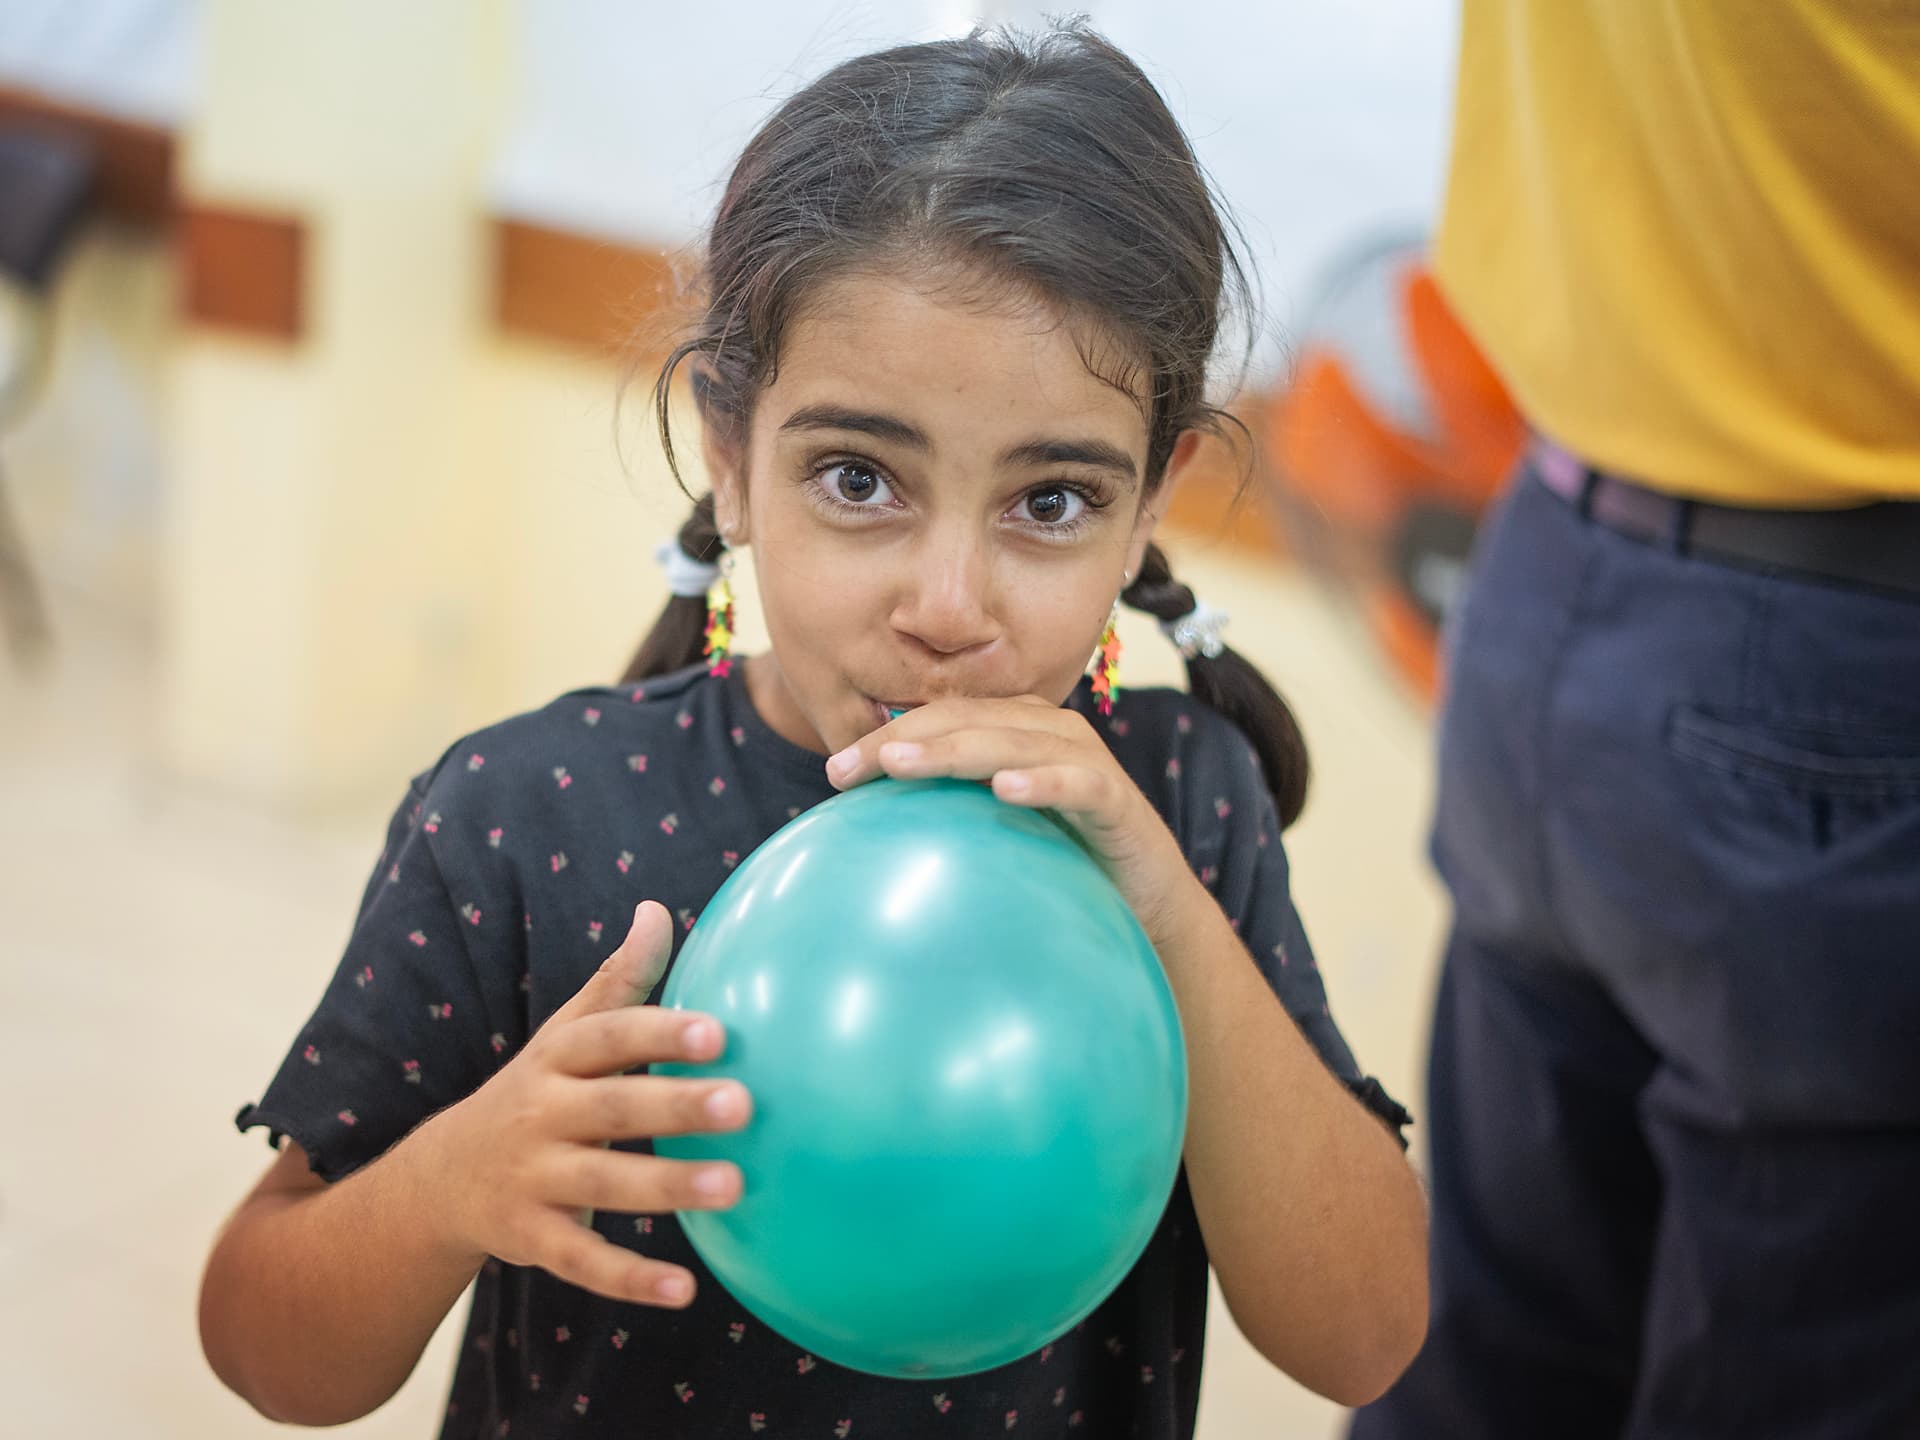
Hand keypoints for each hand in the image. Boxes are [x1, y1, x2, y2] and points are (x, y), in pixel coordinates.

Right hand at [418, 902, 749, 1307]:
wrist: (439, 1178)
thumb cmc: (536, 1091)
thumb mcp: (565, 1033)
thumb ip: (618, 980)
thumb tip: (657, 909)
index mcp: (556, 1058)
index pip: (608, 1037)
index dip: (659, 1032)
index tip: (719, 1031)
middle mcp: (540, 1115)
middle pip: (612, 1108)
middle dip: (675, 1107)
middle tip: (744, 1104)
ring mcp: (532, 1179)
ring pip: (602, 1185)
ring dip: (667, 1189)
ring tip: (734, 1187)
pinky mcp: (531, 1239)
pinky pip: (583, 1262)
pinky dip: (630, 1278)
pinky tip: (685, 1290)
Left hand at [825, 696, 1194, 946]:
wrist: (1149, 904)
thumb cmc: (1064, 864)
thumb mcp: (997, 836)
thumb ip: (949, 817)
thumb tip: (864, 837)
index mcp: (1017, 731)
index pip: (940, 719)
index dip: (885, 737)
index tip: (834, 774)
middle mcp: (1051, 733)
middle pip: (967, 720)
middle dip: (903, 739)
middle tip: (846, 769)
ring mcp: (1087, 763)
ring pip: (1013, 741)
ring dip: (956, 749)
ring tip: (903, 765)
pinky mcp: (1119, 802)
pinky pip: (1080, 786)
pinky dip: (1043, 783)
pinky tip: (1004, 790)